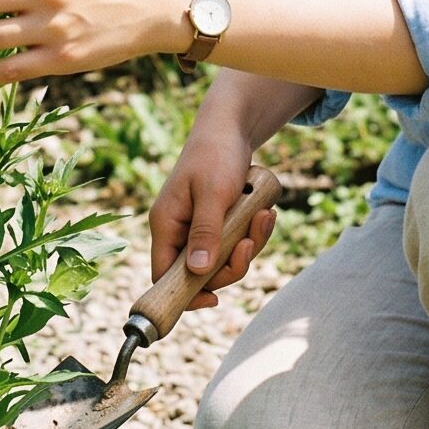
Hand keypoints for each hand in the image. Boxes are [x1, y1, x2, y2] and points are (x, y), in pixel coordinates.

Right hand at [149, 114, 275, 312]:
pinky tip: (264, 211)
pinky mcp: (218, 223)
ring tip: (263, 215)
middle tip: (250, 240)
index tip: (213, 301)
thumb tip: (199, 272)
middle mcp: (179, 230)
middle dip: (232, 262)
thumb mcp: (212, 193)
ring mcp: (199, 228)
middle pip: (202, 274)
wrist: (230, 128)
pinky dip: (253, 232)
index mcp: (166, 224)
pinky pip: (237, 243)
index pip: (164, 276)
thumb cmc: (216, 154)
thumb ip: (205, 232)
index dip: (185, 295)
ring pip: (224, 259)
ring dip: (249, 243)